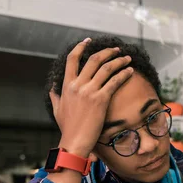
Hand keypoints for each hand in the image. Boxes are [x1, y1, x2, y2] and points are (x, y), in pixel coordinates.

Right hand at [49, 38, 133, 157]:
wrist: (74, 141)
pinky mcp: (101, 99)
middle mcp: (77, 85)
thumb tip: (52, 88)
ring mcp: (89, 91)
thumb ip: (55, 96)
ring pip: (106, 68)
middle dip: (107, 52)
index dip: (80, 47)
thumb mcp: (57, 109)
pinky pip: (115, 81)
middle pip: (93, 60)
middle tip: (116, 49)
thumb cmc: (67, 128)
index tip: (89, 41)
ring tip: (127, 58)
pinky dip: (124, 74)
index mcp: (66, 85)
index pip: (72, 59)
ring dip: (119, 60)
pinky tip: (130, 71)